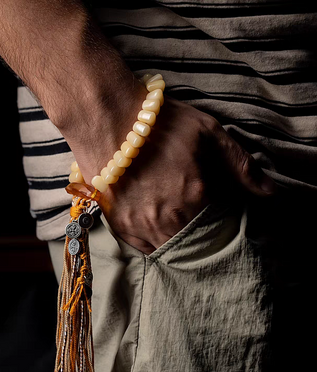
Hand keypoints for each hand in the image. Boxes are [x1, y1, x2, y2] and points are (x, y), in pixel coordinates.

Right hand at [95, 95, 276, 254]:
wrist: (107, 119)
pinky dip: (155, 242)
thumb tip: (270, 191)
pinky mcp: (119, 224)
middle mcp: (168, 219)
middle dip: (199, 233)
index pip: (218, 228)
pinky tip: (159, 227)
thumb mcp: (208, 133)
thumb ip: (240, 164)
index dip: (220, 222)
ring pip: (168, 247)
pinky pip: (143, 248)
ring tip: (178, 222)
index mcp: (194, 198)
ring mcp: (140, 225)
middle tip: (195, 215)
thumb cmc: (159, 123)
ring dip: (177, 239)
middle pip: (193, 241)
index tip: (216, 212)